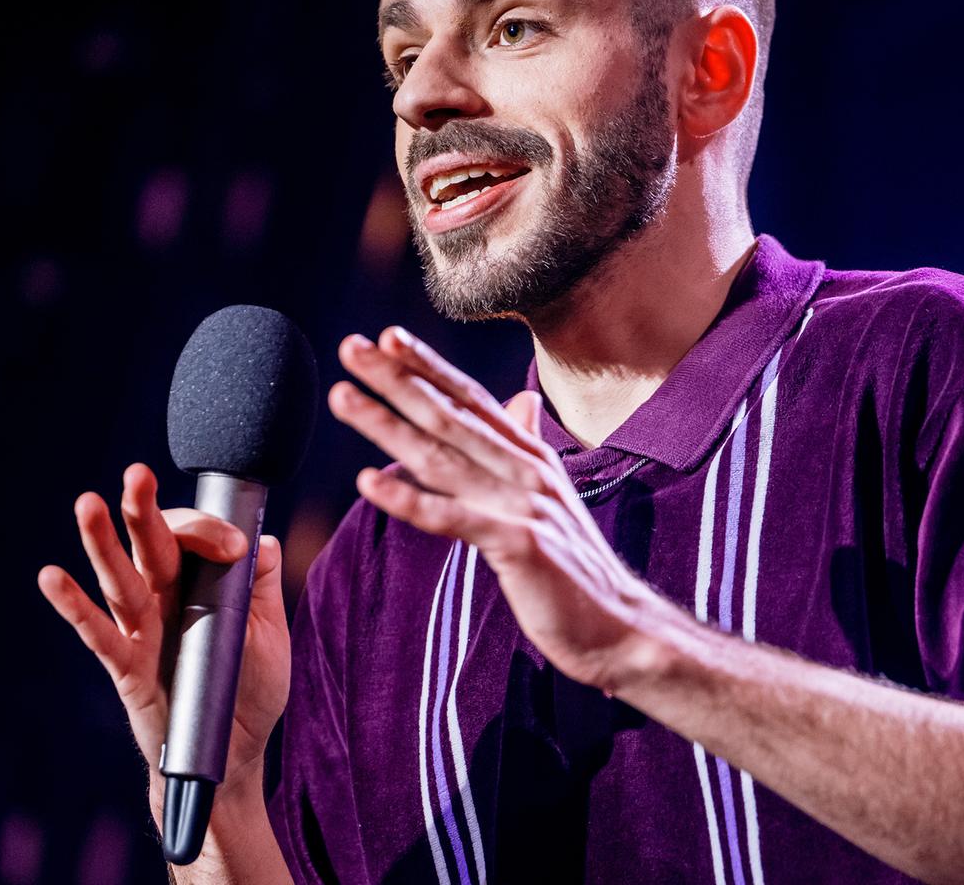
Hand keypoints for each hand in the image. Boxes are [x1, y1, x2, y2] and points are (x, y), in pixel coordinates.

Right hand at [37, 463, 291, 789]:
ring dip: (102, 543)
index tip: (236, 548)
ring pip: (120, 579)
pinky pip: (98, 633)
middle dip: (143, 509)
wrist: (231, 755)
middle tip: (137, 473)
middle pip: (152, 545)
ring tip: (87, 503)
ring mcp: (142, 630)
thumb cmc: (247, 691)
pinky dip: (74, 607)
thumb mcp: (269, 633)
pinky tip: (51, 577)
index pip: (196, 539)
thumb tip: (261, 539)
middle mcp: (166, 598)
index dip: (212, 533)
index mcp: (200, 583)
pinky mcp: (126, 666)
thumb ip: (260, 585)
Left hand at [328, 328, 678, 693]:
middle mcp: (526, 470)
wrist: (620, 625)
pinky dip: (410, 499)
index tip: (388, 336)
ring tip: (343, 397)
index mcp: (530, 456)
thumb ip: (525, 447)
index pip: (472, 399)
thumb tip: (521, 401)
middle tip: (350, 347)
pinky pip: (453, 517)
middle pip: (449, 415)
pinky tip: (370, 483)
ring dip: (387, 425)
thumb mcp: (549, 496)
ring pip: (441, 456)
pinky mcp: (519, 545)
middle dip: (396, 378)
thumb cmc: (575, 567)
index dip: (429, 366)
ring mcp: (523, 505)